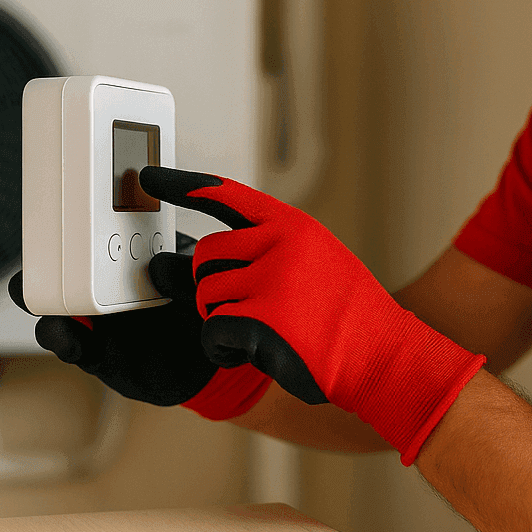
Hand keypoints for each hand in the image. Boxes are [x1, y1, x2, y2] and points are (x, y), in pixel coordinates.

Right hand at [8, 247, 269, 419]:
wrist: (214, 361)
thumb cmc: (205, 305)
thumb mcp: (199, 276)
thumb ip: (183, 269)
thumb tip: (159, 264)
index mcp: (124, 257)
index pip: (88, 237)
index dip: (66, 228)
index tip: (54, 220)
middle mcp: (103, 287)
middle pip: (57, 272)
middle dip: (38, 268)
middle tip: (35, 268)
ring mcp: (97, 322)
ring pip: (55, 310)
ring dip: (45, 307)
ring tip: (53, 310)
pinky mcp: (97, 356)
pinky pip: (70, 346)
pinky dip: (63, 342)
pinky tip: (72, 342)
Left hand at [140, 167, 486, 464]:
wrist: (383, 355)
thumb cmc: (346, 313)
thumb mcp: (315, 259)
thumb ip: (265, 250)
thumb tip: (193, 257)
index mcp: (292, 225)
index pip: (224, 193)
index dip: (181, 184)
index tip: (148, 176)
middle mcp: (281, 244)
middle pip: (205, 257)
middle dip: (213, 287)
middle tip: (247, 309)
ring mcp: (272, 281)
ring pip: (205, 296)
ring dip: (222, 321)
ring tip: (263, 332)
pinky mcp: (263, 322)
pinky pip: (213, 331)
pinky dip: (224, 349)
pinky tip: (256, 353)